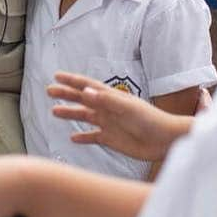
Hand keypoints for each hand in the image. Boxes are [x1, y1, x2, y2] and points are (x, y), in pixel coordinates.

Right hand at [48, 72, 191, 162]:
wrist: (167, 140)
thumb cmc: (152, 121)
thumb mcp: (128, 108)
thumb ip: (106, 100)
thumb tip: (85, 91)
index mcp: (111, 98)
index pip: (88, 86)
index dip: (72, 80)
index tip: (57, 75)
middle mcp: (108, 109)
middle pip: (82, 100)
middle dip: (66, 94)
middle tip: (49, 91)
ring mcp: (109, 124)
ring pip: (85, 117)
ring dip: (70, 114)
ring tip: (54, 112)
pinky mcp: (112, 139)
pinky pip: (93, 137)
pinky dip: (83, 137)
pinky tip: (73, 138)